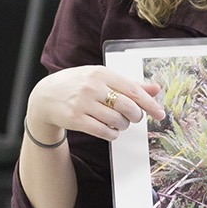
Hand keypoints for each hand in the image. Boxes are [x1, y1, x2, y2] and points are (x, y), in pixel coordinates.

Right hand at [25, 66, 165, 143]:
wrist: (45, 96)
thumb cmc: (78, 85)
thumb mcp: (102, 78)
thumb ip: (129, 84)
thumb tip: (155, 89)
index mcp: (101, 73)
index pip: (133, 90)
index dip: (149, 104)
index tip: (160, 114)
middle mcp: (92, 87)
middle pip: (127, 107)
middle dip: (135, 116)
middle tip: (133, 117)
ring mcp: (83, 103)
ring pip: (117, 121)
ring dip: (122, 126)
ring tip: (117, 122)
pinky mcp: (75, 119)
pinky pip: (104, 132)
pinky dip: (112, 134)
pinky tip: (110, 131)